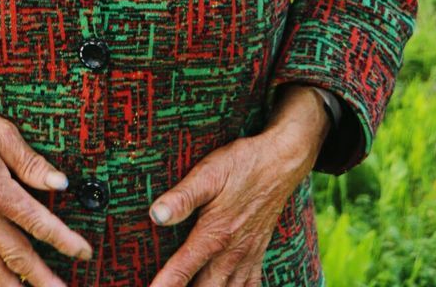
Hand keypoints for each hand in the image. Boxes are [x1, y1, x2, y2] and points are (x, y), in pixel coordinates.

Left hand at [146, 86, 328, 286]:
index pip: (182, 270)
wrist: (281, 161)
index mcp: (214, 234)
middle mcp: (231, 253)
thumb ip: (182, 197)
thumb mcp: (209, 173)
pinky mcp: (258, 254)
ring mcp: (247, 257)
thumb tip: (155, 215)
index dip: (164, 286)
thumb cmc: (241, 164)